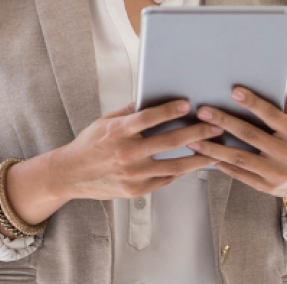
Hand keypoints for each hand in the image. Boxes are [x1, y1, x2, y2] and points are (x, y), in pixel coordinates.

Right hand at [6, 101, 220, 224]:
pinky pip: (165, 179)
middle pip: (169, 141)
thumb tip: (152, 96)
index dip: (169, 110)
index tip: (187, 104)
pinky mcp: (136, 190)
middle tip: (215, 126)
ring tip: (215, 150)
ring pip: (174, 166)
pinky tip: (194, 164)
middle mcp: (126, 153)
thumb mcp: (104, 121)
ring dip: (198, 157)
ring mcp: (132, 174)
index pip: (147, 118)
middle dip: (196, 132)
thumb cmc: (89, 144)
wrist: (70, 175)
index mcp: (117, 132)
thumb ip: (129, 111)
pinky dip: (181, 171)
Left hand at [188, 87, 286, 205]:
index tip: (234, 91)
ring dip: (214, 148)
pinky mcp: (266, 186)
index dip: (253, 103)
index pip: (272, 115)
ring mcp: (276, 172)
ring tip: (193, 140)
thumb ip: (286, 112)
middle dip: (224, 122)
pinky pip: (239, 174)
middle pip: (251, 135)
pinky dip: (221, 164)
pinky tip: (205, 156)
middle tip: (202, 112)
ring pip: (240, 158)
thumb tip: (281, 90)